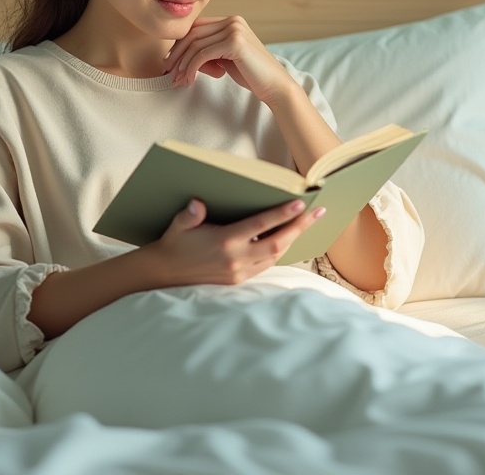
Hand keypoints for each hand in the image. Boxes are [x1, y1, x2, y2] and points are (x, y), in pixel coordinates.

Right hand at [143, 198, 325, 285]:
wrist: (166, 273)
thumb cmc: (175, 243)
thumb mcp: (178, 225)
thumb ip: (189, 215)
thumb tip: (197, 204)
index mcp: (225, 241)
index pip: (260, 226)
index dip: (281, 214)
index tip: (299, 203)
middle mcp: (236, 258)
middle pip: (278, 243)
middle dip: (300, 227)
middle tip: (319, 211)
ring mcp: (239, 272)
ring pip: (275, 256)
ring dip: (293, 239)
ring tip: (308, 222)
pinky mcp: (239, 280)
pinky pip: (266, 265)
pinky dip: (279, 251)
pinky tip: (287, 239)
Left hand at [166, 16, 292, 104]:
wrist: (275, 86)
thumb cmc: (252, 75)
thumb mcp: (226, 59)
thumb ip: (209, 52)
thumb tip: (180, 56)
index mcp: (231, 21)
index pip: (196, 27)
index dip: (180, 44)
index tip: (170, 61)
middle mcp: (233, 21)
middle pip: (193, 33)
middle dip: (177, 54)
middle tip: (168, 71)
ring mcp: (234, 30)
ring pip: (195, 44)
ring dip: (182, 64)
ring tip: (177, 80)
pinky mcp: (234, 42)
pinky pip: (202, 54)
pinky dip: (191, 68)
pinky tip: (189, 79)